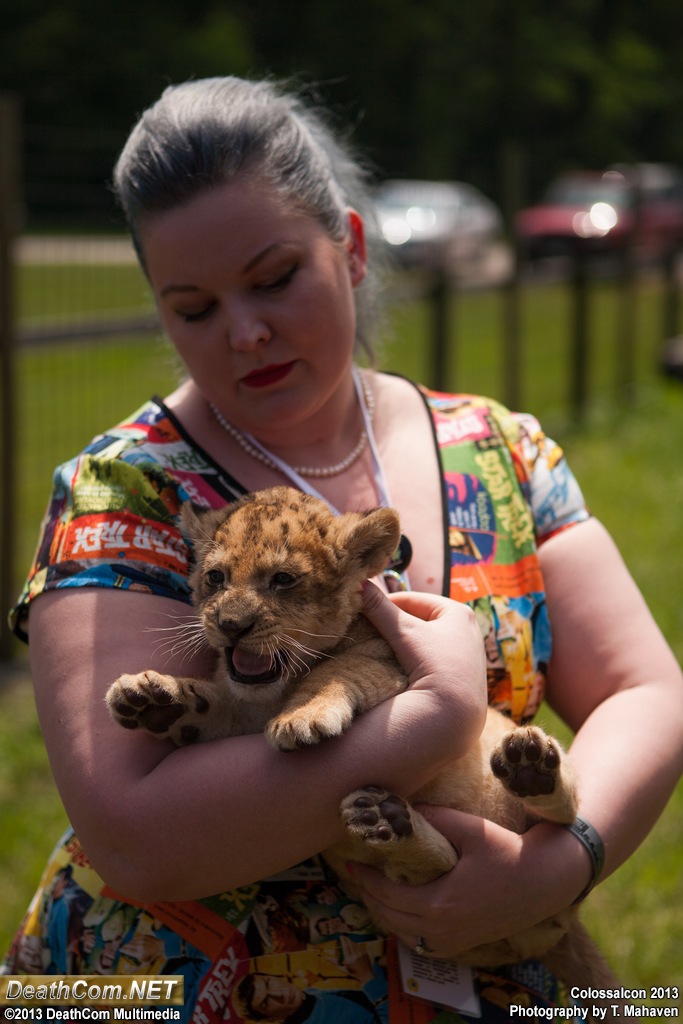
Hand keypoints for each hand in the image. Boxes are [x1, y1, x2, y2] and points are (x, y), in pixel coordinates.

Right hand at [339, 935, 374, 983]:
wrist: (366, 976)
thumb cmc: (354, 974)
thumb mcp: (344, 969)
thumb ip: (336, 963)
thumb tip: (328, 958)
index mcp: (349, 959)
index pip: (345, 946)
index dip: (343, 940)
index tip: (340, 937)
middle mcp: (355, 955)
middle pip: (350, 943)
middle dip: (346, 939)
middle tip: (344, 936)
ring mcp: (361, 954)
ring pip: (355, 944)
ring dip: (351, 941)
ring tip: (348, 941)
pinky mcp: (365, 953)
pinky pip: (360, 946)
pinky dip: (356, 945)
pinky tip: (355, 945)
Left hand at [346, 806, 589, 958]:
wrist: (544, 880)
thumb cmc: (507, 850)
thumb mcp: (470, 829)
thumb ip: (433, 819)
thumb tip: (400, 807)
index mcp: (439, 903)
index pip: (386, 894)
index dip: (365, 878)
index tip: (350, 861)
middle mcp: (442, 929)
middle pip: (389, 917)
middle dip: (368, 895)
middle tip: (355, 874)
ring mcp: (453, 941)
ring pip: (403, 933)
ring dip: (383, 913)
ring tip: (372, 888)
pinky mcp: (463, 944)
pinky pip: (421, 941)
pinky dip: (403, 926)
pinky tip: (400, 908)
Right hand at [361, 583, 487, 702]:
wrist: (455, 714)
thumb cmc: (434, 663)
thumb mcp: (404, 631)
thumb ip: (379, 606)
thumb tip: (356, 582)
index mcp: (458, 612)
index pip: (413, 600)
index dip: (386, 605)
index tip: (365, 614)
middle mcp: (469, 629)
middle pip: (420, 620)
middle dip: (396, 625)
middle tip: (372, 633)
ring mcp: (468, 655)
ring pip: (426, 641)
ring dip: (406, 644)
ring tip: (386, 652)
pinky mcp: (464, 678)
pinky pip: (435, 660)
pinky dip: (418, 660)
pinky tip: (405, 670)